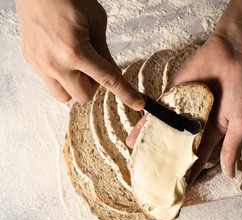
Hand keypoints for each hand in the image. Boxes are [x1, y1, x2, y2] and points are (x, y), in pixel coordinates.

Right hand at [15, 0, 143, 108]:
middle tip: (95, 66)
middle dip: (94, 85)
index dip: (126, 93)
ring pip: (64, 97)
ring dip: (75, 87)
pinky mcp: (31, 61)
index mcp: (75, 51)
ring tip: (77, 66)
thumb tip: (112, 71)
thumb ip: (104, 50)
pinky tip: (63, 59)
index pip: (108, 80)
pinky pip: (50, 83)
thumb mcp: (96, 20)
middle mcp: (55, 63)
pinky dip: (62, 78)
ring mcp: (40, 64)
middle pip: (84, 96)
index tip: (137, 103)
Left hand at [127, 0, 241, 182]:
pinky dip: (145, 127)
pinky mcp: (171, 98)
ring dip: (151, 149)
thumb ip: (232, 148)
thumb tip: (229, 175)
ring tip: (138, 167)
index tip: (178, 191)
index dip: (189, 175)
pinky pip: (156, 114)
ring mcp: (181, 112)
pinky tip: (134, 140)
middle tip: (152, 183)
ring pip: (163, 135)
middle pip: (176, 150)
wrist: (232, 55)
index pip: (198, 160)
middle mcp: (194, 126)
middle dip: (165, 165)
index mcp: (212, 134)